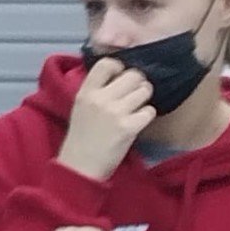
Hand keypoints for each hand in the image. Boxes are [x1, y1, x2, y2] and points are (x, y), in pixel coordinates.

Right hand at [56, 56, 157, 182]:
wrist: (80, 167)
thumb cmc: (81, 137)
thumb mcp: (80, 107)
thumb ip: (96, 90)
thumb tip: (119, 75)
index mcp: (86, 92)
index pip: (107, 64)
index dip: (119, 67)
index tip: (120, 77)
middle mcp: (101, 99)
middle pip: (133, 75)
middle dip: (138, 83)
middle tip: (135, 93)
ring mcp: (115, 113)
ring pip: (144, 91)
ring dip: (144, 98)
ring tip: (137, 108)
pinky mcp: (129, 128)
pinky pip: (149, 111)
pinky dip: (147, 116)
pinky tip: (138, 122)